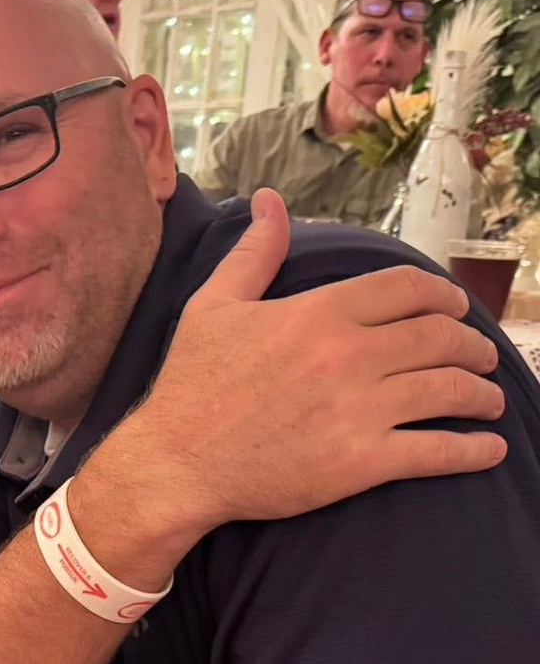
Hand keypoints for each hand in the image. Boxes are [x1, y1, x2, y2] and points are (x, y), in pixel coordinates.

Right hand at [73, 188, 505, 560]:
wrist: (175, 462)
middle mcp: (349, 355)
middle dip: (472, 346)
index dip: (443, 294)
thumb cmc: (191, 383)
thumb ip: (255, 253)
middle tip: (479, 356)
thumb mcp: (213, 306)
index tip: (455, 307)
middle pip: (441, 337)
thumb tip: (268, 200)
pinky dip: (473, 450)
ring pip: (450, 391)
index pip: (408, 289)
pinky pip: (438, 452)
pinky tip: (487, 448)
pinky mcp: (361, 463)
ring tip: (488, 401)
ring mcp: (359, 411)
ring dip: (482, 395)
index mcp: (318, 312)